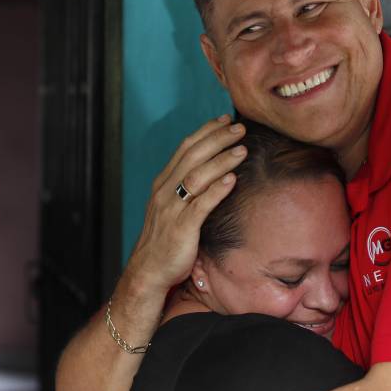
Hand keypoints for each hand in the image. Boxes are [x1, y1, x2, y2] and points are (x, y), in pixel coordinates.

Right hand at [123, 115, 246, 293]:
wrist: (149, 271)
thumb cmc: (166, 239)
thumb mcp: (173, 207)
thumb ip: (187, 187)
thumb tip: (213, 169)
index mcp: (163, 184)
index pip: (185, 148)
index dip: (206, 132)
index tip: (225, 120)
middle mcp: (165, 192)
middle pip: (192, 157)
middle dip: (217, 139)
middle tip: (239, 128)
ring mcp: (171, 210)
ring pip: (197, 177)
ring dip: (221, 160)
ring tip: (242, 149)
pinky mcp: (181, 228)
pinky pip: (200, 205)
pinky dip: (217, 190)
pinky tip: (232, 179)